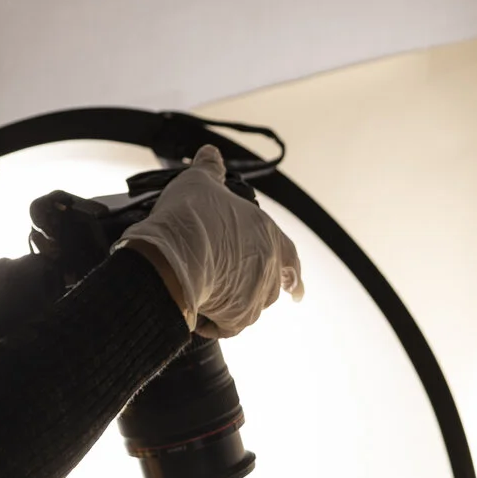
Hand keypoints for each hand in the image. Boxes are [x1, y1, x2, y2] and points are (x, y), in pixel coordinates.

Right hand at [115, 146, 304, 337]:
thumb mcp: (199, 181)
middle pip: (268, 285)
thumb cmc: (190, 215)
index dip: (293, 272)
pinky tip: (196, 313)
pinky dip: (214, 322)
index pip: (289, 254)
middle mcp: (269, 265)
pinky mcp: (239, 317)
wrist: (177, 252)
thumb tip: (210, 152)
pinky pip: (228, 325)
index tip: (299, 290)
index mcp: (267, 233)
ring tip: (206, 296)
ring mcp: (256, 293)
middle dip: (252, 289)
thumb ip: (209, 168)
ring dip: (233, 305)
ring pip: (249, 307)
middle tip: (229, 289)